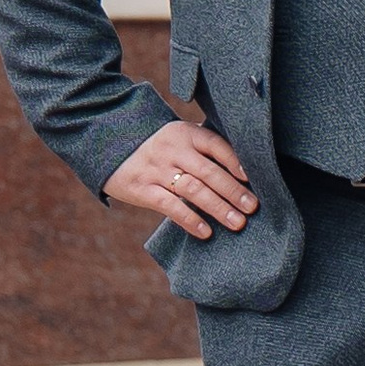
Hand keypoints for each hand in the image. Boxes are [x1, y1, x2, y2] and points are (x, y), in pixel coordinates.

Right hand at [104, 119, 253, 238]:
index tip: (253, 179)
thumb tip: (244, 174)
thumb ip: (205, 150)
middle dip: (232, 191)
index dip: (236, 161)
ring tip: (237, 222)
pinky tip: (206, 232)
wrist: (111, 145)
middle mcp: (173, 150)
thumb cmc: (160, 147)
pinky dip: (189, 220)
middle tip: (252, 207)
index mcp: (186, 134)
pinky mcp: (143, 189)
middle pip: (208, 171)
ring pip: (192, 190)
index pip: (216, 145)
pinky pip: (169, 206)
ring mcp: (157, 169)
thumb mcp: (180, 138)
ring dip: (217, 208)